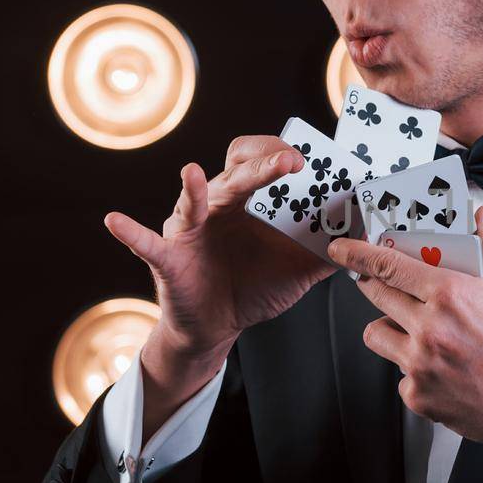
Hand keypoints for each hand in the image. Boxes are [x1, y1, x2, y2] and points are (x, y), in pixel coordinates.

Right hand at [103, 135, 337, 360]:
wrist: (217, 326)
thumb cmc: (255, 286)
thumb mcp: (299, 270)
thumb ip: (330, 251)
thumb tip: (368, 235)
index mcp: (250, 202)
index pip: (263, 161)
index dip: (284, 155)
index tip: (316, 159)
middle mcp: (218, 205)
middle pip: (235, 172)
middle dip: (261, 164)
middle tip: (291, 161)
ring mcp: (190, 228)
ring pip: (194, 200)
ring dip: (196, 188)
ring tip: (194, 173)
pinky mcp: (168, 257)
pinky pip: (147, 243)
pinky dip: (130, 233)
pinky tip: (115, 221)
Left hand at [327, 205, 482, 482]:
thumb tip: (480, 222)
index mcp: (452, 296)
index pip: (388, 265)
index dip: (358, 253)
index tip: (343, 249)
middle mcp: (430, 330)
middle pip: (375, 295)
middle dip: (378, 286)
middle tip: (396, 286)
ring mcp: (420, 366)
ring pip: (377, 334)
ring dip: (392, 327)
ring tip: (426, 332)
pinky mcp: (418, 396)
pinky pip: (398, 372)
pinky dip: (414, 367)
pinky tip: (444, 366)